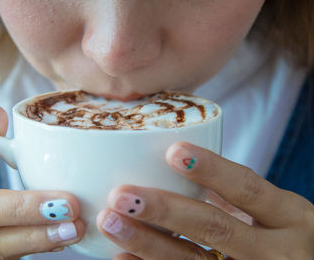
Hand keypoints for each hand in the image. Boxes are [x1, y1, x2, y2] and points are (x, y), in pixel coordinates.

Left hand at [96, 142, 313, 259]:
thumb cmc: (283, 233)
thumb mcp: (275, 210)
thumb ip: (236, 192)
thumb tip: (179, 159)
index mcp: (289, 217)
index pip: (247, 188)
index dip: (211, 170)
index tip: (172, 151)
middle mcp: (277, 250)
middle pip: (215, 227)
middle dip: (164, 210)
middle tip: (121, 195)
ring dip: (148, 242)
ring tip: (112, 222)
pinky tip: (123, 256)